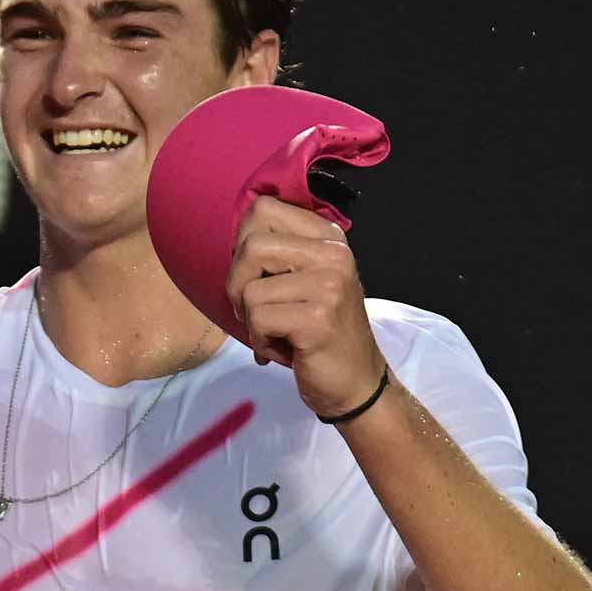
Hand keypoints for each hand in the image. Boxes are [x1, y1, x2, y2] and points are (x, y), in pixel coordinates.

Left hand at [225, 195, 387, 419]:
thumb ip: (277, 252)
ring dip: (251, 320)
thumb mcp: (304, 280)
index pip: (263, 208)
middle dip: (238, 285)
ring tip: (276, 333)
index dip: (242, 245)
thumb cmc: (319, 332)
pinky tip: (283, 350)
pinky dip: (260, 341)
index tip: (256, 276)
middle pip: (250, 246)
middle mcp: (334, 254)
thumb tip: (235, 234)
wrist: (356, 382)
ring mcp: (329, 286)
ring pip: (249, 289)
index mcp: (328, 237)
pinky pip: (258, 319)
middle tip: (257, 311)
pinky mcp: (318, 319)